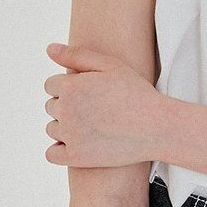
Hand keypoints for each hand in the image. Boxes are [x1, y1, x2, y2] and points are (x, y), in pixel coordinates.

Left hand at [44, 42, 165, 166]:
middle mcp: (66, 110)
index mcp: (71, 86)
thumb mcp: (110, 66)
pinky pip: (52, 154)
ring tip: (93, 126)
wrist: (157, 127)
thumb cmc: (136, 93)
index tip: (90, 93)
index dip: (70, 87)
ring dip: (65, 127)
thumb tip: (49, 48)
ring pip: (52, 129)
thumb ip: (76, 55)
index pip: (51, 85)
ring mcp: (70, 135)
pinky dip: (61, 150)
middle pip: (51, 106)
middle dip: (68, 106)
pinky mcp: (75, 157)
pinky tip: (81, 144)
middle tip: (96, 110)